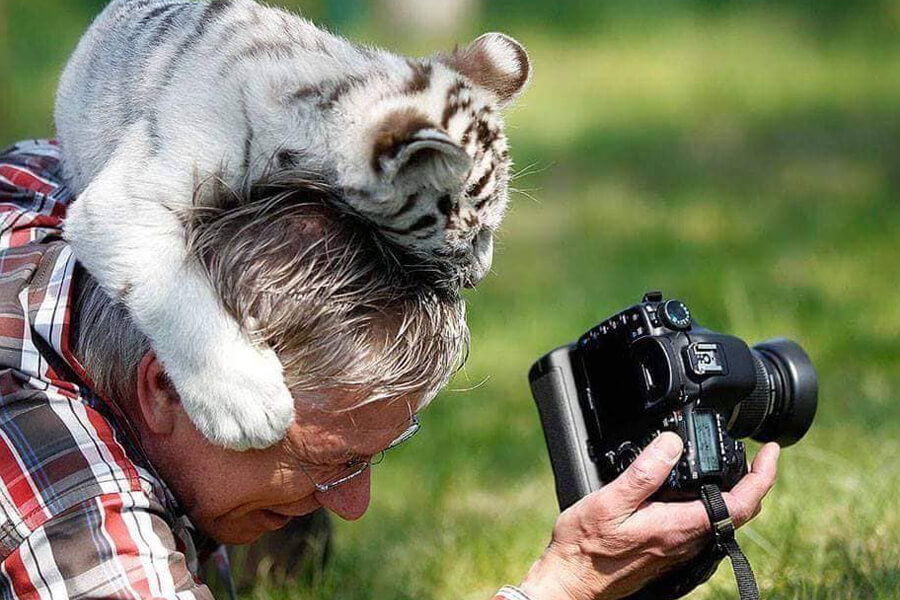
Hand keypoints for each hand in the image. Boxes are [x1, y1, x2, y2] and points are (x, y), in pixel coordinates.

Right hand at [519, 433, 779, 599]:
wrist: (571, 582)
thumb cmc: (585, 546)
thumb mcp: (610, 501)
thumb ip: (644, 472)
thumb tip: (673, 443)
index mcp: (679, 526)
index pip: (741, 504)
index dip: (763, 476)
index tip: (771, 451)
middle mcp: (685, 541)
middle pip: (739, 513)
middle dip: (755, 482)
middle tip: (757, 454)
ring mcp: (677, 549)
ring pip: (722, 520)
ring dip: (735, 493)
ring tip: (733, 467)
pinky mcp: (665, 551)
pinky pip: (702, 526)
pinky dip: (712, 505)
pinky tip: (696, 492)